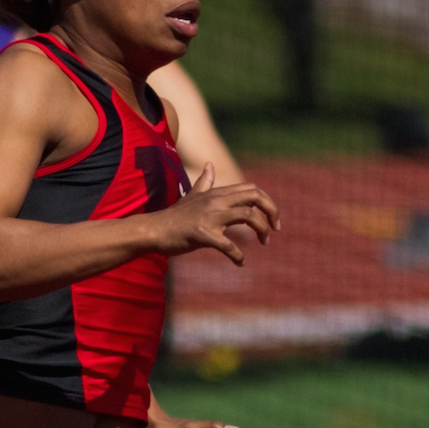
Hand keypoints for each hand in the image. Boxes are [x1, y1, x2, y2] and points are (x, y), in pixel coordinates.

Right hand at [151, 163, 278, 265]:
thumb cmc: (173, 217)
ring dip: (261, 231)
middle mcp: (216, 201)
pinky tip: (240, 263)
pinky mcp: (202, 234)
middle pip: (255, 197)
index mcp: (217, 193)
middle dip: (272, 212)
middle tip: (275, 229)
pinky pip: (228, 245)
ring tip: (263, 243)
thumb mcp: (191, 196)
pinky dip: (238, 255)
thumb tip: (210, 165)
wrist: (153, 230)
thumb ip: (204, 182)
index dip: (267, 202)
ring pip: (248, 216)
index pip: (252, 189)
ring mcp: (210, 217)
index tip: (271, 218)